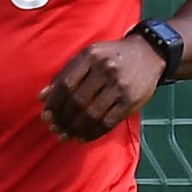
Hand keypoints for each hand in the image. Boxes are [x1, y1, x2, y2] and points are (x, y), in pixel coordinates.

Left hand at [41, 37, 164, 141]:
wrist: (149, 53)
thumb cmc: (110, 57)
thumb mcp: (87, 57)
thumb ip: (65, 75)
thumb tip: (42, 97)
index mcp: (90, 56)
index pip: (65, 84)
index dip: (53, 104)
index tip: (46, 117)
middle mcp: (105, 69)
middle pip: (77, 101)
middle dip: (63, 119)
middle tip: (55, 130)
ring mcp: (120, 85)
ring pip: (91, 115)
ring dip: (75, 129)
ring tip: (66, 136)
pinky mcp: (131, 100)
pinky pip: (108, 122)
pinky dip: (93, 133)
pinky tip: (83, 138)